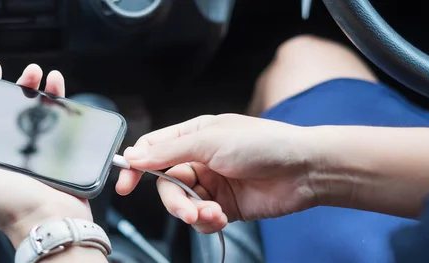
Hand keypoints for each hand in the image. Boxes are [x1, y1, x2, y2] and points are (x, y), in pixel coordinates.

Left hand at [0, 60, 91, 246]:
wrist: (49, 217)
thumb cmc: (5, 205)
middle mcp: (4, 154)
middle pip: (2, 110)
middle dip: (3, 86)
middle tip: (1, 70)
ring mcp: (32, 150)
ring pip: (30, 109)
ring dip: (31, 86)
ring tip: (35, 73)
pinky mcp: (56, 148)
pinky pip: (56, 117)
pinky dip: (57, 96)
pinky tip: (54, 82)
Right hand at [117, 114, 320, 232]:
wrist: (303, 170)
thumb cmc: (263, 143)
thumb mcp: (210, 141)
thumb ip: (169, 151)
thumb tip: (135, 156)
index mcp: (194, 136)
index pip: (154, 150)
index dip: (137, 166)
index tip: (125, 184)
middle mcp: (200, 160)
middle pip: (166, 184)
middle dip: (174, 200)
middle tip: (186, 210)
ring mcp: (212, 184)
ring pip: (183, 204)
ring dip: (193, 213)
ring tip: (212, 213)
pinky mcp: (224, 207)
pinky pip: (202, 219)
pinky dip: (208, 221)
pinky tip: (222, 216)